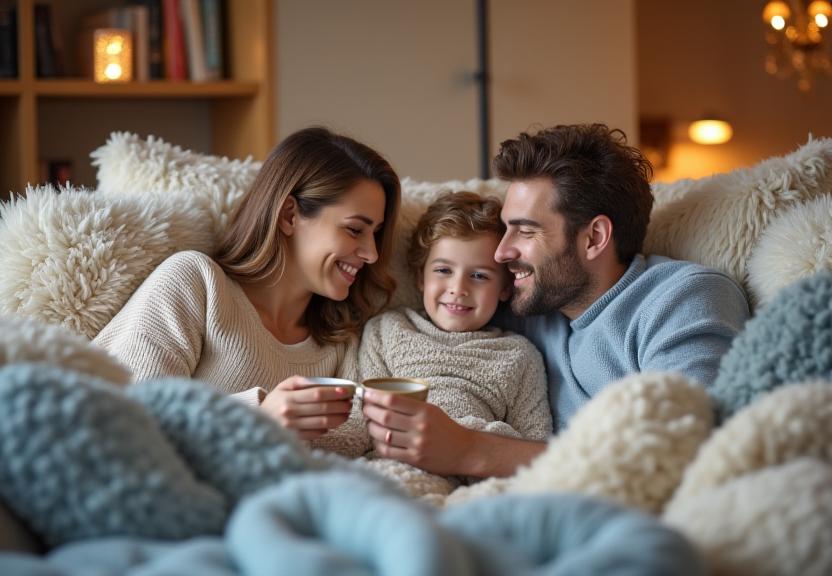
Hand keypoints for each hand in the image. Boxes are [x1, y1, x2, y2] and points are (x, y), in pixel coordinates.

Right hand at [260, 376, 353, 439]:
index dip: (334, 393)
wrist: (256, 421)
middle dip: (340, 406)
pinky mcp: (295, 438)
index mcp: (288, 397)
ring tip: (346, 414)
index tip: (346, 391)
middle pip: (322, 408)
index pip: (317, 394)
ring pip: (322, 422)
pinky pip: (316, 433)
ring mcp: (292, 427)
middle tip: (350, 403)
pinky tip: (332, 424)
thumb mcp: (283, 386)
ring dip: (338, 418)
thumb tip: (321, 382)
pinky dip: (327, 428)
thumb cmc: (274, 401)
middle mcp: (290, 412)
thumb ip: (300, 381)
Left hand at [361, 389, 475, 476]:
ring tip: (368, 422)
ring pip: (383, 434)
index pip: (393, 400)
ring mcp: (416, 444)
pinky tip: (375, 438)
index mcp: (424, 411)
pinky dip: (377, 444)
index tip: (365, 393)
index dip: (375, 396)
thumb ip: (412, 406)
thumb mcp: (433, 410)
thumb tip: (384, 399)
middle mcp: (419, 427)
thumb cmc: (447, 428)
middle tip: (364, 408)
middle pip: (384, 417)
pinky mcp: (414, 459)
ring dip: (370, 427)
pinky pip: (388, 451)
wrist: (465, 451)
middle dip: (369, 411)